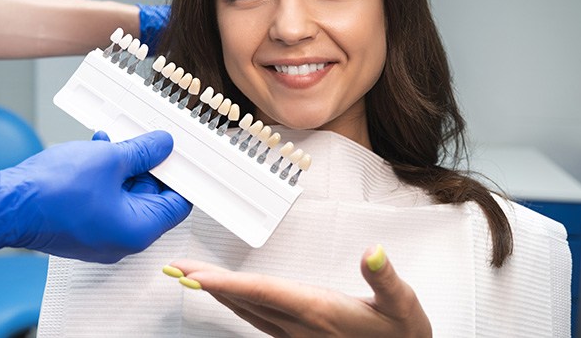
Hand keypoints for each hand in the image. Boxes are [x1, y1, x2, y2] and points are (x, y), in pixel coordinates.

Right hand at [0, 130, 191, 262]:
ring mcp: (102, 235)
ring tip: (117, 142)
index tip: (180, 157)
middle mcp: (122, 239)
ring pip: (127, 194)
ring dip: (126, 166)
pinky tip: (99, 150)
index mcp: (138, 230)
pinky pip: (106, 198)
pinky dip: (107, 175)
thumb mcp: (111, 159)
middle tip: (149, 142)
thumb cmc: (51, 193)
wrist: (5, 205)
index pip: (178, 204)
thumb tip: (162, 146)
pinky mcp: (84, 227)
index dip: (182, 177)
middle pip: (152, 197)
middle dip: (150, 166)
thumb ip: (144, 152)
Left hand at [165, 245, 431, 336]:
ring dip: (218, 294)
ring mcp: (297, 335)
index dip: (228, 284)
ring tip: (194, 278)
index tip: (196, 276)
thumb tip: (373, 252)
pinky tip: (232, 297)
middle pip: (245, 301)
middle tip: (178, 270)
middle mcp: (300, 325)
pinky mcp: (299, 337)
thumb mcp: (402, 304)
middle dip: (209, 284)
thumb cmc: (401, 333)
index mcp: (319, 310)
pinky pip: (258, 320)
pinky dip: (237, 304)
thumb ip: (385, 278)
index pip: (264, 293)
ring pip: (247, 312)